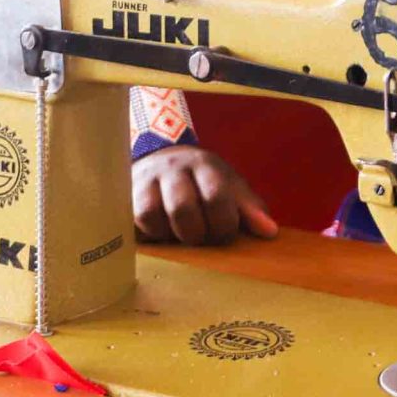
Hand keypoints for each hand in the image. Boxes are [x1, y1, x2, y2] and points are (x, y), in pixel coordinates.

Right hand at [131, 145, 277, 244]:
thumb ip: (249, 209)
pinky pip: (133, 222)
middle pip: (182, 209)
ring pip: (153, 216)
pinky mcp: (126, 194)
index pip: (217, 197)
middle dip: (195, 234)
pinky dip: (148, 234)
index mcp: (207, 166)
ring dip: (169, 235)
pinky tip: (160, 233)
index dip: (223, 225)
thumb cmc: (203, 181)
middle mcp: (175, 168)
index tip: (224, 235)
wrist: (161, 157)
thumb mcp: (230, 187)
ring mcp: (147, 179)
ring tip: (178, 235)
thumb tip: (269, 232)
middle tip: (200, 238)